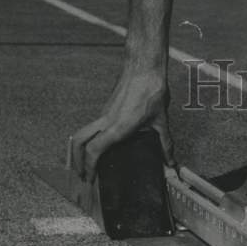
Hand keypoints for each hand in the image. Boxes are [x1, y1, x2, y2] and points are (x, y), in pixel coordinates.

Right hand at [69, 66, 172, 181]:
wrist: (145, 66)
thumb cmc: (150, 88)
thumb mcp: (161, 120)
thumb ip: (165, 143)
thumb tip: (170, 160)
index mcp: (117, 127)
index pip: (93, 151)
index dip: (88, 168)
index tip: (89, 179)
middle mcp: (106, 120)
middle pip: (78, 141)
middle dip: (76, 160)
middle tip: (81, 174)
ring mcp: (104, 112)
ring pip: (84, 131)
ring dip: (81, 148)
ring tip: (87, 161)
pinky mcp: (107, 106)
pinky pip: (94, 124)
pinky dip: (91, 137)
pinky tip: (102, 142)